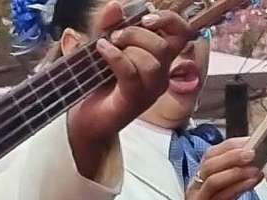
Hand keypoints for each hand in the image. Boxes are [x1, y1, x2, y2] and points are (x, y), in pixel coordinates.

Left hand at [67, 7, 191, 175]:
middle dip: (136, 32)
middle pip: (165, 44)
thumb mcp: (101, 48)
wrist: (84, 121)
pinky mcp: (134, 100)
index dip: (169, 20)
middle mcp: (160, 74)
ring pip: (154, 61)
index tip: (146, 17)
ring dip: (129, 46)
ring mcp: (149, 90)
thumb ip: (107, 27)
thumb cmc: (96, 86)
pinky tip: (101, 50)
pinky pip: (132, 73)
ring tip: (107, 46)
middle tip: (114, 36)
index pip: (182, 33)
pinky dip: (115, 56)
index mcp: (159, 59)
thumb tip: (114, 5)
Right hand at [171, 138, 263, 199]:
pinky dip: (238, 186)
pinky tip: (252, 181)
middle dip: (232, 153)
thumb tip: (256, 172)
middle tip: (254, 148)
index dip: (230, 145)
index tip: (251, 139)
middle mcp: (196, 187)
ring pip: (213, 176)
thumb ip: (233, 187)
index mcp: (198, 181)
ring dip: (235, 168)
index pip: (211, 155)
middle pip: (210, 161)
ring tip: (255, 163)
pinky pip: (220, 196)